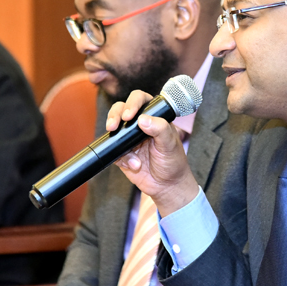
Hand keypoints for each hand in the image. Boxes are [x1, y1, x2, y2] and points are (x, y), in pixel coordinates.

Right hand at [106, 90, 198, 215]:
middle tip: (114, 125)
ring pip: (113, 128)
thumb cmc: (173, 161)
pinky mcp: (121, 153)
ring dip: (115, 138)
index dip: (132, 103)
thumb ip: (160, 129)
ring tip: (126, 153)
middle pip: (120, 109)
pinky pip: (113, 151)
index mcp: (153, 116)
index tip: (129, 115)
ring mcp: (128, 138)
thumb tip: (143, 119)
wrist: (166, 186)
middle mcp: (139, 124)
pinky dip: (121, 158)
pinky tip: (134, 165)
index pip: (140, 100)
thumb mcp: (170, 144)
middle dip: (114, 115)